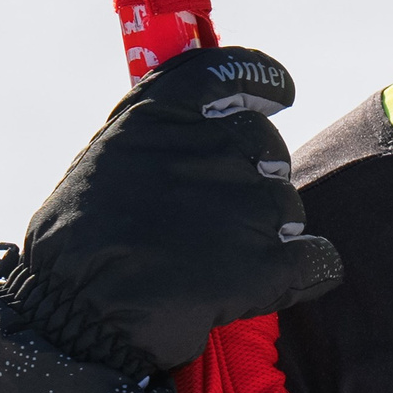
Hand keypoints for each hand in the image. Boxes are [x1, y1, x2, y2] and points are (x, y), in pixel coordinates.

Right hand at [0, 46, 341, 373]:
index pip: (233, 73)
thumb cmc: (82, 245)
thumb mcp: (108, 162)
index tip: (277, 96)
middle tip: (207, 221)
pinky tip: (270, 282)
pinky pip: (317, 258)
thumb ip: (164, 134)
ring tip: (208, 261)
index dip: (262, 81)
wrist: (74, 318)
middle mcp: (212, 148)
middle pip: (266, 150)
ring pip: (287, 207)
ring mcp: (243, 205)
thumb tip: (218, 114)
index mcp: (162, 114)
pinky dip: (306, 270)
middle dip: (251, 181)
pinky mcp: (264, 263)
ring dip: (263, 233)